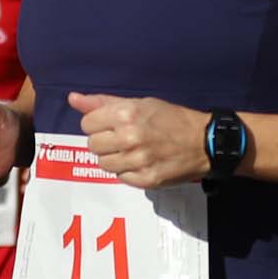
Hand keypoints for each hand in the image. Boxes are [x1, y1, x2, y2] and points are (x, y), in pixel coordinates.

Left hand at [68, 92, 206, 188]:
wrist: (203, 141)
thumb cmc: (171, 118)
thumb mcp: (140, 103)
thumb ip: (103, 102)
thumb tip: (73, 98)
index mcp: (126, 114)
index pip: (87, 124)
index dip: (97, 124)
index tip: (111, 124)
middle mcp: (129, 138)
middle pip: (92, 146)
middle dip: (104, 142)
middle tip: (122, 138)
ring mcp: (137, 161)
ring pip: (103, 164)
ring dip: (113, 158)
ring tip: (131, 151)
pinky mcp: (145, 180)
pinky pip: (120, 177)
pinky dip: (127, 171)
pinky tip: (141, 162)